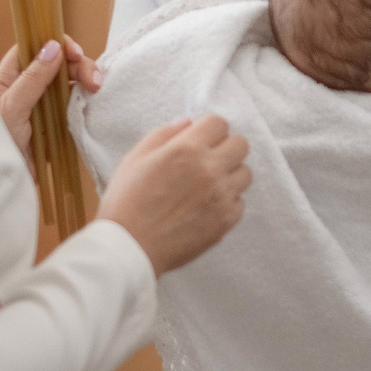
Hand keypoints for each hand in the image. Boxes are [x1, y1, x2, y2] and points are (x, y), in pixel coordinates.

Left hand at [0, 36, 100, 153]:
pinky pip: (75, 109)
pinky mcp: (56, 126)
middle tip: (94, 81)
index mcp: (11, 77)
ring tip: (97, 91)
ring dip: (86, 84)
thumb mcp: (11, 107)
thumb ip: (33, 78)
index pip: (35, 48)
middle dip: (79, 66)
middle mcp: (29, 88)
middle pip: (59, 65)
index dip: (56, 44)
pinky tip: (95, 105)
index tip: (74, 54)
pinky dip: (87, 104)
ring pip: (70, 85)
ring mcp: (44, 107)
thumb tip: (54, 46)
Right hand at [94, 115, 250, 273]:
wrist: (128, 247)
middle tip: (207, 160)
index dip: (209, 130)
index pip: (219, 123)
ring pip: (245, 173)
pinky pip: (240, 202)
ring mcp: (221, 196)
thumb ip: (164, 134)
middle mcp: (210, 169)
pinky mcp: (226, 220)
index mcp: (187, 149)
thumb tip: (188, 122)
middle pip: (241, 145)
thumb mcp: (135, 158)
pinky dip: (227, 202)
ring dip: (230, 175)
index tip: (201, 140)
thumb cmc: (125, 202)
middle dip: (225, 147)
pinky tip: (206, 207)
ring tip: (207, 186)